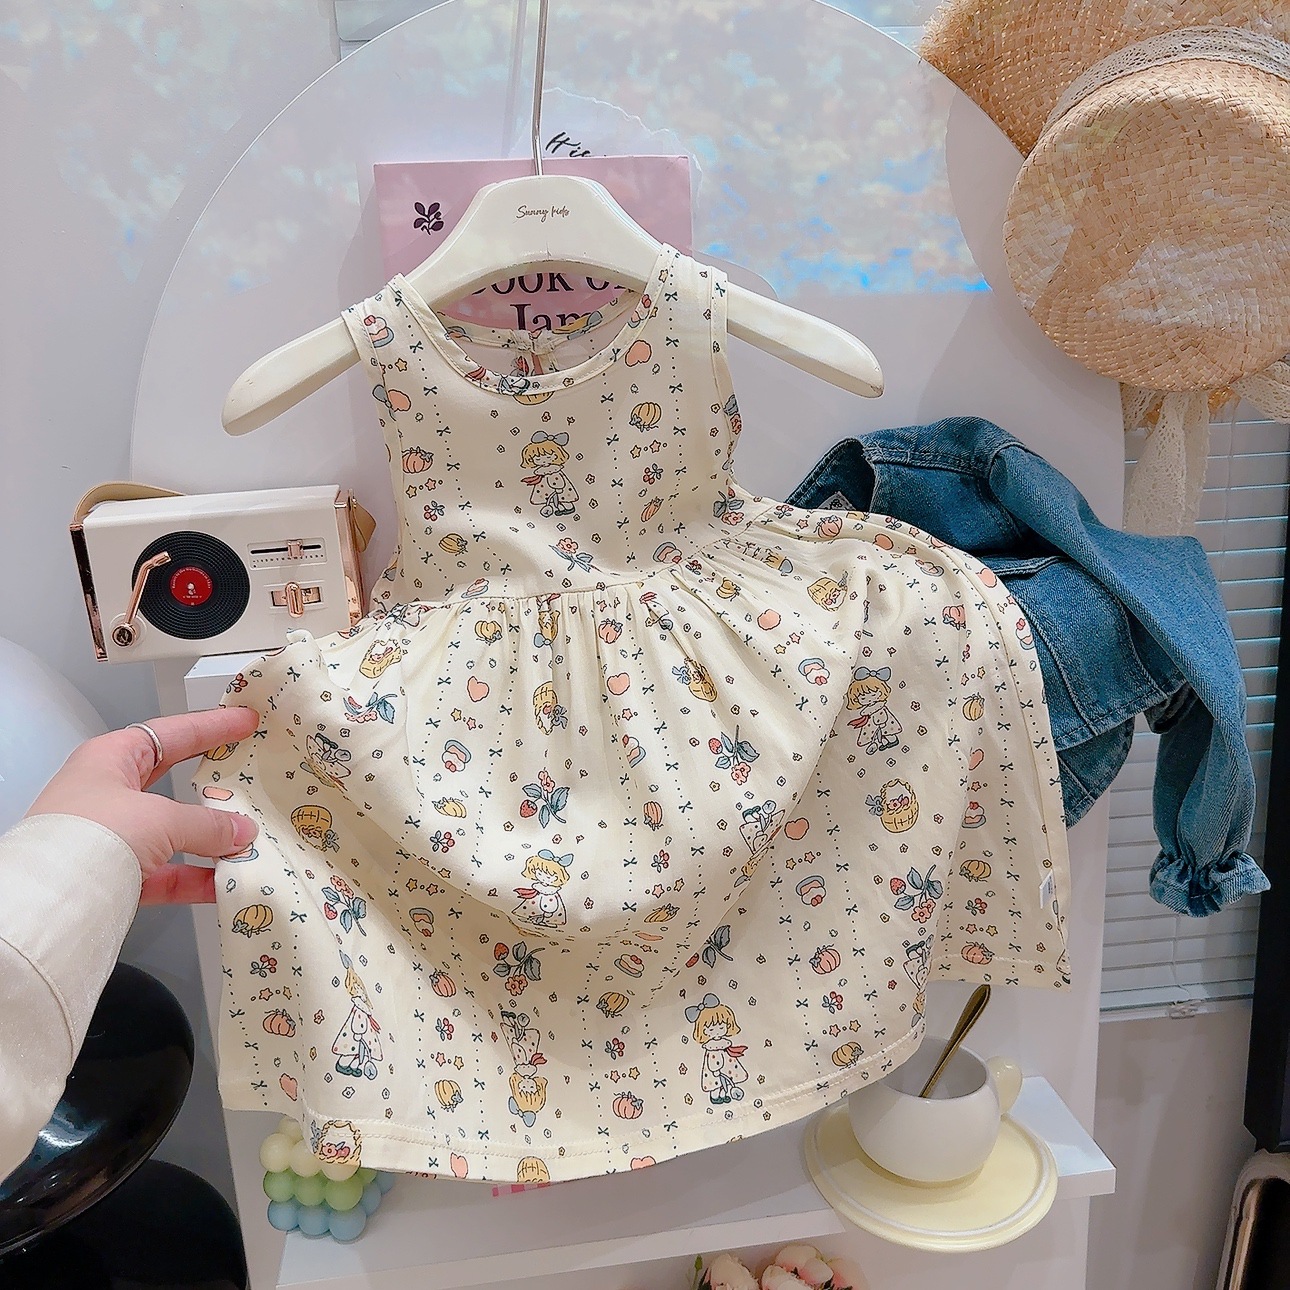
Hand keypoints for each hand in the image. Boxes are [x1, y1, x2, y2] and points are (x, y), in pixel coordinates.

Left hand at [25, 707, 259, 906]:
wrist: (49, 899)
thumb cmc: (87, 836)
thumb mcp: (159, 818)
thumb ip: (206, 824)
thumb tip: (239, 831)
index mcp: (110, 759)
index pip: (171, 733)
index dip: (211, 726)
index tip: (243, 723)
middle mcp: (108, 794)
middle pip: (173, 783)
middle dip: (212, 787)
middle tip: (248, 778)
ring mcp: (112, 836)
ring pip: (172, 833)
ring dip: (209, 840)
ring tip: (246, 840)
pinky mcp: (115, 875)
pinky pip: (166, 873)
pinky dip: (196, 878)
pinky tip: (222, 882)